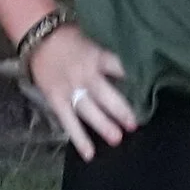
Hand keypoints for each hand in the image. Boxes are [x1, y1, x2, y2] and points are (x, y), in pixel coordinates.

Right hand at [26, 25, 134, 159]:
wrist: (38, 36)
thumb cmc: (71, 37)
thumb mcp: (94, 40)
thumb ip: (109, 57)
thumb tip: (136, 69)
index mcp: (96, 56)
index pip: (119, 68)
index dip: (134, 79)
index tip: (151, 91)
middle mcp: (84, 74)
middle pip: (105, 94)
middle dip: (120, 110)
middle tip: (134, 124)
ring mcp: (69, 89)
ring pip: (88, 110)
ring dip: (102, 125)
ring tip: (117, 139)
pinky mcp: (56, 100)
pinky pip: (68, 122)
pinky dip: (78, 139)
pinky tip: (89, 154)